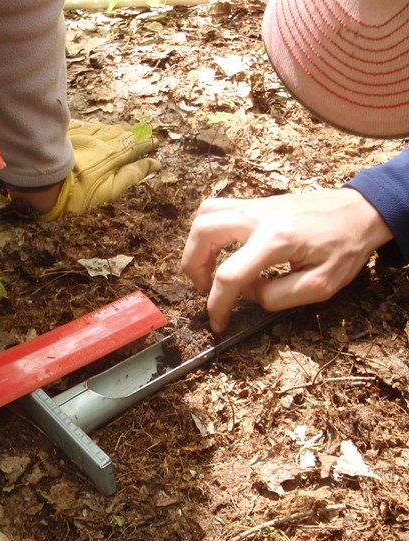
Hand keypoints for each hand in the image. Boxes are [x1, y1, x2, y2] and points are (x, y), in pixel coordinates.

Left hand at [40, 120, 161, 220]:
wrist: (42, 179)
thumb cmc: (78, 192)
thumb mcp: (110, 189)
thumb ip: (133, 175)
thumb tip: (155, 164)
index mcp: (113, 155)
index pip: (135, 146)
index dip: (146, 144)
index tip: (155, 142)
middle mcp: (99, 140)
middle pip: (119, 134)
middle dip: (132, 134)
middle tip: (142, 132)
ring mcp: (81, 135)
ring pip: (102, 128)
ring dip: (114, 129)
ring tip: (121, 129)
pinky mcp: (64, 134)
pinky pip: (83, 126)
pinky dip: (92, 127)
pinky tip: (93, 126)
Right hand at [181, 188, 393, 332]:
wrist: (362, 210)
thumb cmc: (346, 247)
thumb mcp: (321, 285)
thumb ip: (279, 296)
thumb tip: (248, 293)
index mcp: (277, 240)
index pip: (230, 274)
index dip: (217, 303)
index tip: (218, 322)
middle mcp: (259, 217)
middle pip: (203, 233)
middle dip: (194, 268)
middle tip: (206, 289)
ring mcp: (255, 205)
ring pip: (204, 215)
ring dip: (197, 246)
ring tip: (208, 268)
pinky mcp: (256, 202)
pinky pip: (216, 209)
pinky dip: (207, 231)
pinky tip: (221, 249)